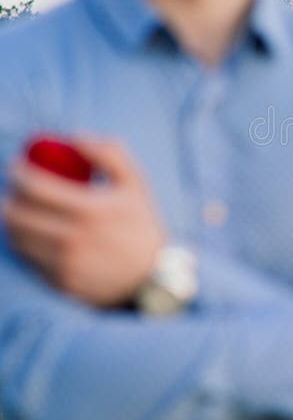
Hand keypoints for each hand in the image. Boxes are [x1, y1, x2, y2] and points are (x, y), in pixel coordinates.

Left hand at [1, 137, 164, 306]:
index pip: (36, 186)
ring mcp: (64, 263)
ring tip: (22, 211)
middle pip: (17, 213)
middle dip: (10, 196)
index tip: (17, 165)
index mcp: (91, 210)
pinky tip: (34, 235)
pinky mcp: (58, 281)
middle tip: (16, 190)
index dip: (19, 171)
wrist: (151, 276)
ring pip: (16, 237)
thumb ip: (109, 154)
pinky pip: (26, 258)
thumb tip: (74, 137)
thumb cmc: (140, 223)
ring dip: (12, 220)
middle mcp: (73, 238)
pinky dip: (23, 242)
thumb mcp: (135, 183)